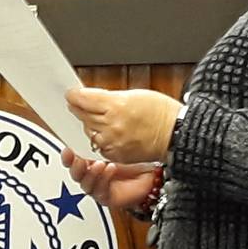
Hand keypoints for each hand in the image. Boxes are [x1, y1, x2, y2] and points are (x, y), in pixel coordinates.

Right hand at [61, 149, 159, 209]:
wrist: (153, 175)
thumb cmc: (137, 161)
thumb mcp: (118, 147)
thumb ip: (103, 141)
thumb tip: (92, 128)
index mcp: (91, 164)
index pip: (74, 162)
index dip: (68, 158)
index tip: (67, 151)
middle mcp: (93, 177)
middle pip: (76, 175)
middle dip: (76, 168)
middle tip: (79, 161)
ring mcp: (99, 188)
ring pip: (86, 185)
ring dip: (91, 174)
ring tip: (99, 164)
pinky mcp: (107, 198)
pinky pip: (100, 191)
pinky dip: (103, 180)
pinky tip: (109, 169)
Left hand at [66, 87, 181, 163]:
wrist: (176, 134)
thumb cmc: (161, 112)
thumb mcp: (135, 94)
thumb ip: (111, 97)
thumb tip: (93, 97)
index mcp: (116, 106)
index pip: (83, 99)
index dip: (74, 95)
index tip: (71, 94)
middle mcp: (111, 125)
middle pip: (83, 114)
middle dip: (79, 108)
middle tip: (77, 103)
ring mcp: (112, 141)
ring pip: (88, 131)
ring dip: (89, 124)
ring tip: (96, 118)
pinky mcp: (116, 154)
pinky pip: (98, 145)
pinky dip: (99, 138)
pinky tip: (105, 132)